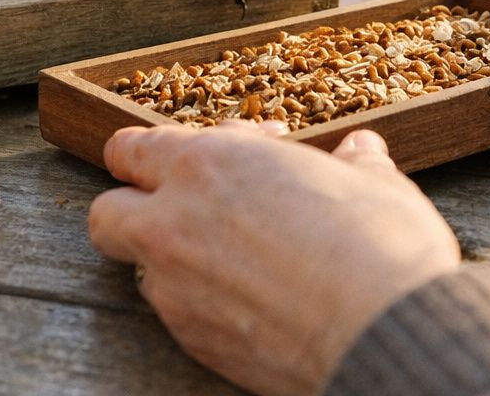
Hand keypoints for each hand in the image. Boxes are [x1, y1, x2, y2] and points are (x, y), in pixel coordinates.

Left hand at [88, 123, 460, 395]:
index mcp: (208, 165)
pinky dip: (202, 301)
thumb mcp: (373, 183)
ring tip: (231, 254)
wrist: (380, 333)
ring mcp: (177, 290)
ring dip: (171, 258)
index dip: (156, 149)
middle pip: (108, 211)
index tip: (201, 150)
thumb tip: (360, 153)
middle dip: (134, 204)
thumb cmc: (377, 244)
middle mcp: (175, 224)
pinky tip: (251, 298)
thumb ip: (353, 165)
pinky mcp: (194, 342)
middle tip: (186, 202)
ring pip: (140, 268)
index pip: (136, 147)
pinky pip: (178, 314)